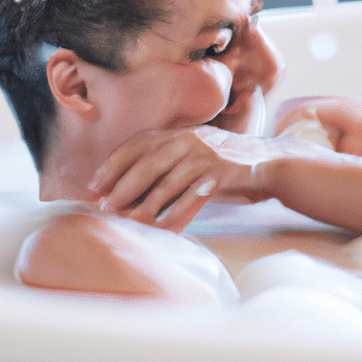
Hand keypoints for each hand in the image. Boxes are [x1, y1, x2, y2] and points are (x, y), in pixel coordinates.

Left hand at [88, 126, 261, 231]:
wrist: (266, 166)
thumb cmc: (225, 166)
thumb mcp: (195, 155)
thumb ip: (168, 162)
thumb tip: (129, 186)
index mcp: (178, 133)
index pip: (137, 144)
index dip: (114, 164)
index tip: (96, 184)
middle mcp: (188, 139)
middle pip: (147, 163)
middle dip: (123, 186)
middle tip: (106, 205)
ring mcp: (204, 155)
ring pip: (166, 182)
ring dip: (144, 204)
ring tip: (129, 219)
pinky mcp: (218, 172)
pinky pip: (189, 197)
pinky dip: (173, 215)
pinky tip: (162, 228)